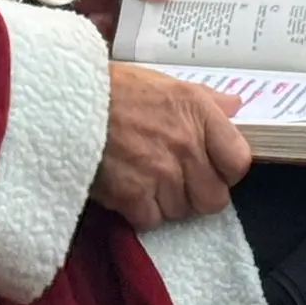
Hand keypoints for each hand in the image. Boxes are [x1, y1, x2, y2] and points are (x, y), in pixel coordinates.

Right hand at [91, 63, 251, 230]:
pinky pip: (150, 221)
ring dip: (164, 203)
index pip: (239, 161)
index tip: (211, 168)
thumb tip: (236, 106)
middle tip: (174, 181)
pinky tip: (125, 189)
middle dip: (196, 195)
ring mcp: (161, 173)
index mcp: (199, 113)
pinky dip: (138, 212)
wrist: (67, 100)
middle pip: (213, 198)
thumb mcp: (165, 83)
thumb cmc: (115, 88)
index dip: (226, 171)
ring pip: (180, 212)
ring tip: (143, 180)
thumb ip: (205, 99)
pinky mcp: (133, 195)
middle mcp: (186, 145)